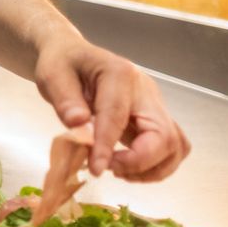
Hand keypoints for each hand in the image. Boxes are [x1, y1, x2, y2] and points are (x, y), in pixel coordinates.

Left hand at [34, 39, 190, 180]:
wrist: (73, 56)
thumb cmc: (63, 63)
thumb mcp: (52, 75)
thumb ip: (65, 99)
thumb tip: (77, 124)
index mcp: (119, 74)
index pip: (118, 115)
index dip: (107, 146)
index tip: (95, 168)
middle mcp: (145, 90)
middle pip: (164, 135)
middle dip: (139, 161)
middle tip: (107, 168)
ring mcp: (154, 105)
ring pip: (175, 145)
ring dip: (151, 168)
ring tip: (117, 170)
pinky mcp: (153, 119)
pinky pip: (169, 148)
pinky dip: (154, 165)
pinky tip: (126, 168)